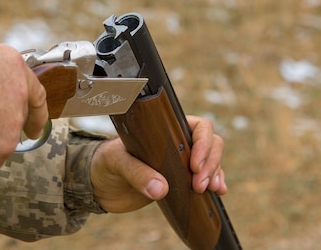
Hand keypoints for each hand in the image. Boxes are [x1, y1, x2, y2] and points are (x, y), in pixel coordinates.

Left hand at [90, 115, 225, 212]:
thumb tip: (161, 189)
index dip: (203, 143)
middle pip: (211, 142)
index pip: (198, 126)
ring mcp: (182, 161)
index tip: (194, 165)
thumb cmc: (106, 164)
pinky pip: (207, 177)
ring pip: (212, 159)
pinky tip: (219, 192)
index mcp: (165, 129)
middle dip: (210, 163)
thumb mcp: (117, 164)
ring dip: (215, 173)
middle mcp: (177, 142)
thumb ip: (137, 173)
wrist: (101, 187)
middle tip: (199, 185)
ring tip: (211, 190)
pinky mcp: (182, 180)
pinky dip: (215, 182)